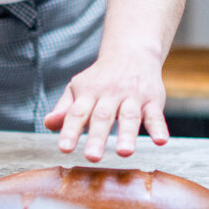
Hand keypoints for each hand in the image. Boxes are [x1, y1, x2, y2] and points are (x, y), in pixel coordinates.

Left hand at [43, 51, 170, 161]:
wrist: (132, 51)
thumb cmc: (101, 78)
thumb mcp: (79, 88)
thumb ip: (65, 108)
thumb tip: (48, 124)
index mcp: (89, 93)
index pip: (77, 113)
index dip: (70, 130)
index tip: (64, 148)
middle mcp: (110, 94)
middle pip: (102, 117)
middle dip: (98, 137)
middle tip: (92, 157)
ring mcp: (132, 96)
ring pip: (129, 116)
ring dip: (127, 134)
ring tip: (124, 152)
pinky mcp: (152, 100)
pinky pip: (155, 115)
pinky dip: (159, 128)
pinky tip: (161, 141)